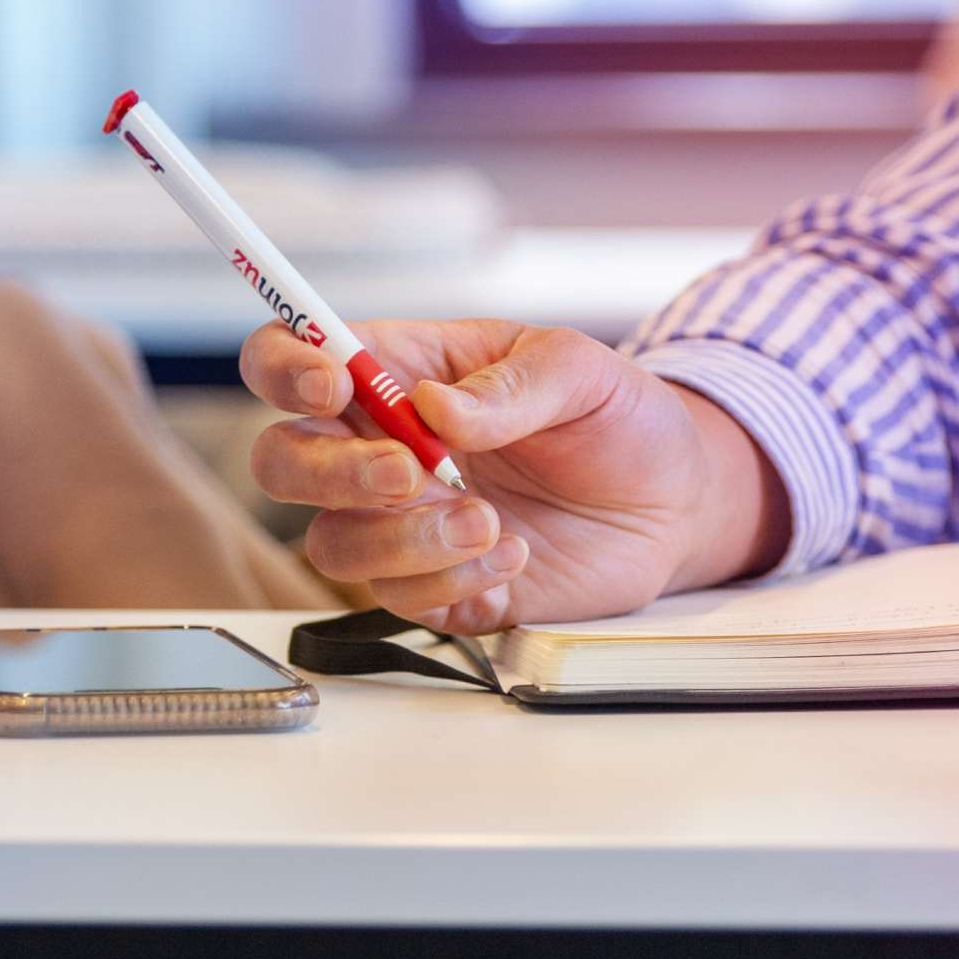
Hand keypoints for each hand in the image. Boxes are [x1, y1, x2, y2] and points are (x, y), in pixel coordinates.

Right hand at [240, 318, 788, 632]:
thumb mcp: (581, 372)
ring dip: (404, 538)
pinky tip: (513, 556)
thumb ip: (510, 386)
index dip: (285, 367)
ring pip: (333, 543)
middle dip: (330, 471)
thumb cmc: (617, 419)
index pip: (292, 359)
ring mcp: (404, 524)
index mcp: (399, 372)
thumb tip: (433, 407)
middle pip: (283, 461)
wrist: (674, 503)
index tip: (331, 383)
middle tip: (409, 472)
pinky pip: (401, 598)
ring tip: (490, 521)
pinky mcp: (439, 587)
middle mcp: (382, 448)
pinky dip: (451, 580)